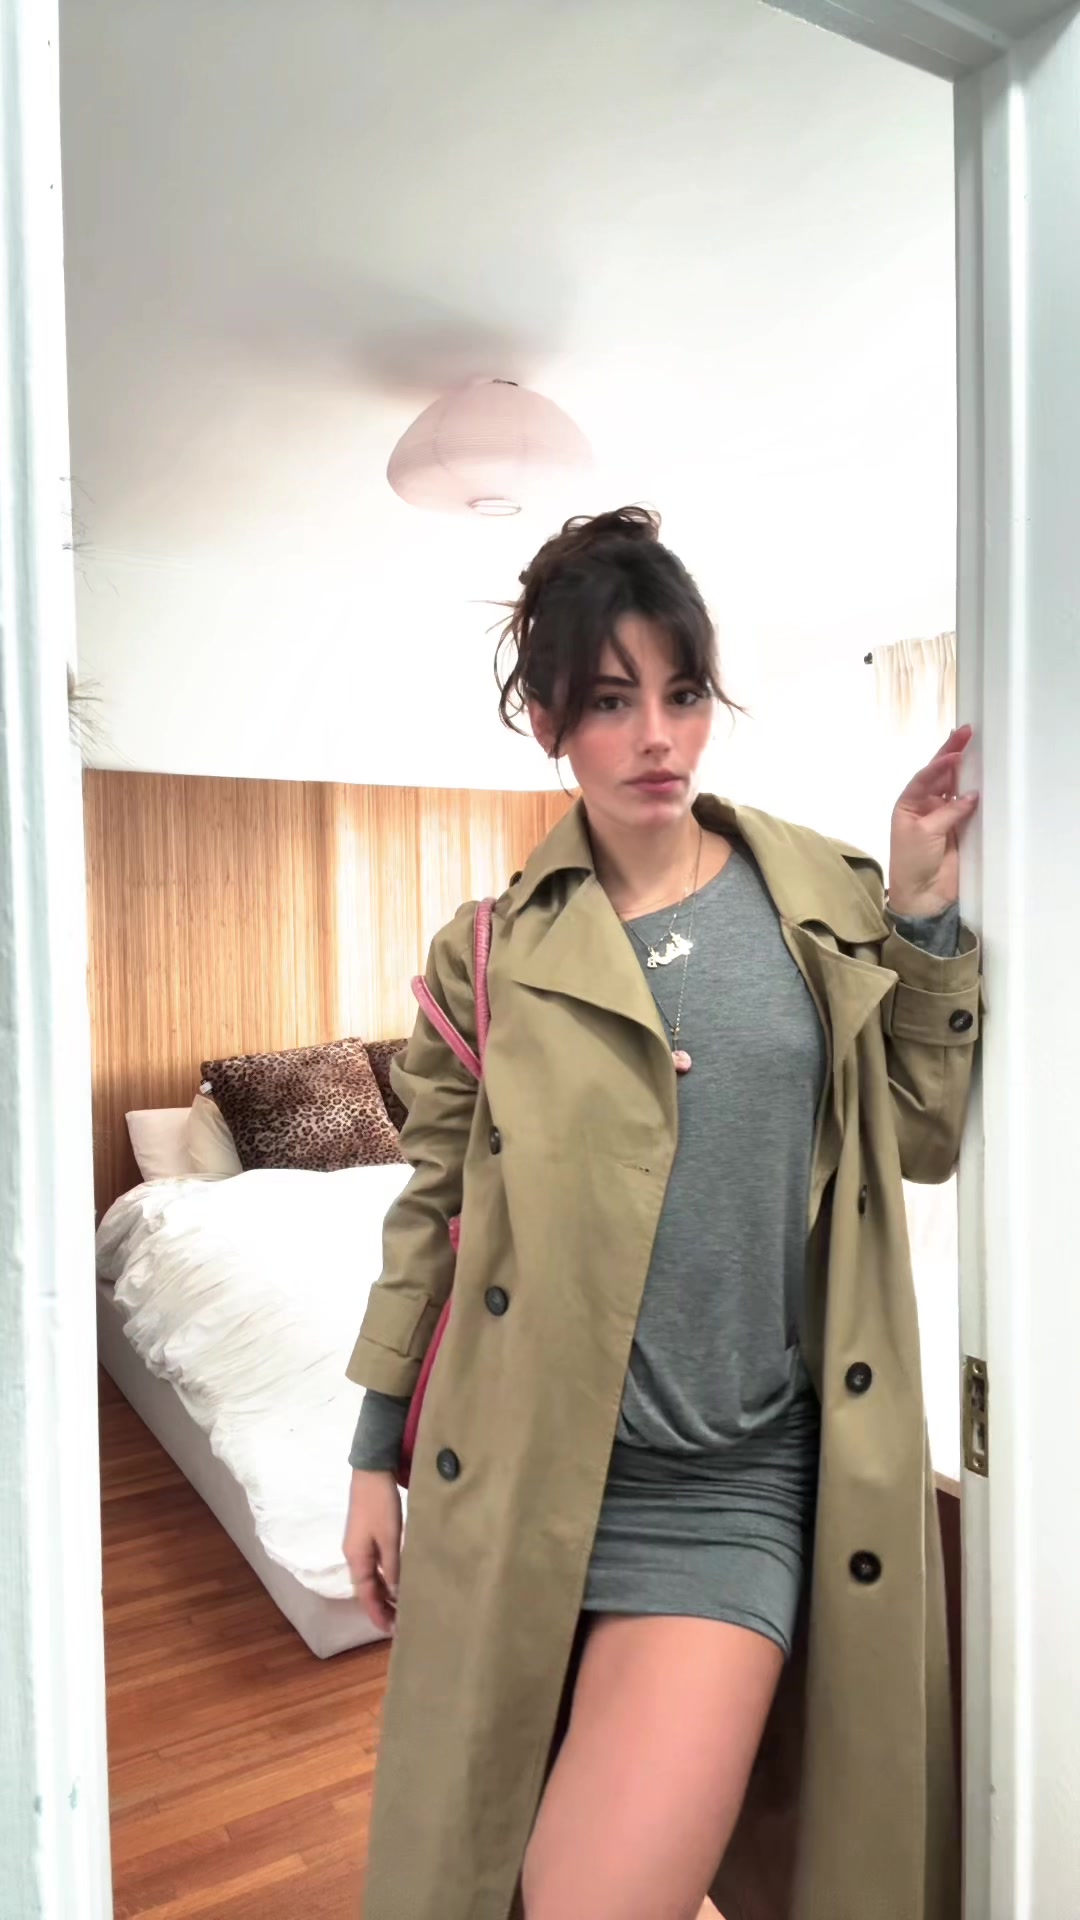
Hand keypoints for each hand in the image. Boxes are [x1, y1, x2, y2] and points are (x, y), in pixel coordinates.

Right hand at [344, 1469, 402, 1634]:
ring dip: (385, 1593)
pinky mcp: (367, 1536)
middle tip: (400, 1623)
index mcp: (356, 1559)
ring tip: (402, 1606)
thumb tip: (395, 1594)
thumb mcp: (389, 1538)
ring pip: (372, 1577)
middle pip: (367, 1589)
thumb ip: (393, 1567)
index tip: (391, 1631)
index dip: (377, 1614)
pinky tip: (399, 1580)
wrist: (372, 1472)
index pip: (366, 1595)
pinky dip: (386, 1577)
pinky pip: (376, 1565)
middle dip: (381, 1607)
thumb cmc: (380, 1505)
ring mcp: (360, 1545)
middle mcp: (354, 1555)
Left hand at [888, 724, 978, 916]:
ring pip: (956, 787)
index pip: (925, 776)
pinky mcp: (960, 829)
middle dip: (952, 754)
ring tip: (976, 746)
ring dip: (965, 769)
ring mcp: (944, 816)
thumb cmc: (912, 862)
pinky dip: (976, 793)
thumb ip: (948, 812)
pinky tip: (983, 779)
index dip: (940, 763)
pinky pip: (968, 806)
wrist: (923, 896)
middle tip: (967, 732)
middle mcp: (925, 806)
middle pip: (941, 775)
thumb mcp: (924, 832)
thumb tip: (972, 795)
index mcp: (908, 804)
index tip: (955, 752)